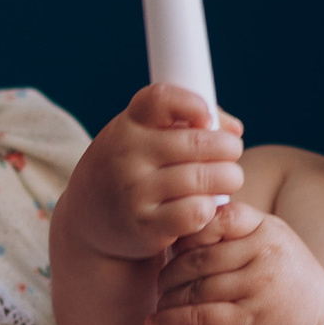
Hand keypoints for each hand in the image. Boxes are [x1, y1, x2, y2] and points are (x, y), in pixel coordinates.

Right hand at [60, 84, 244, 267]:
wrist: (87, 220)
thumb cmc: (131, 170)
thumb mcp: (144, 138)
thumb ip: (189, 123)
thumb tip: (235, 129)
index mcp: (128, 125)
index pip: (161, 99)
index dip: (194, 104)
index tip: (206, 120)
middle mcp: (127, 154)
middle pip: (198, 142)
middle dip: (229, 148)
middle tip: (232, 154)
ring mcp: (134, 191)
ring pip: (203, 179)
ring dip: (229, 179)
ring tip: (228, 180)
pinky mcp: (145, 225)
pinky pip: (196, 212)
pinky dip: (210, 209)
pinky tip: (207, 206)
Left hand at [152, 203, 323, 324]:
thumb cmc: (289, 287)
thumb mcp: (276, 246)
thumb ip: (241, 231)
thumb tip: (187, 221)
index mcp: (268, 230)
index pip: (219, 217)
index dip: (189, 232)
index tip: (176, 249)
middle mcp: (265, 255)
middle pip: (198, 258)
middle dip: (169, 272)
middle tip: (160, 283)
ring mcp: (258, 288)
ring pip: (195, 289)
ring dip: (167, 300)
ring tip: (159, 306)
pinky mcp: (249, 322)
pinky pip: (199, 317)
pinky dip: (170, 321)